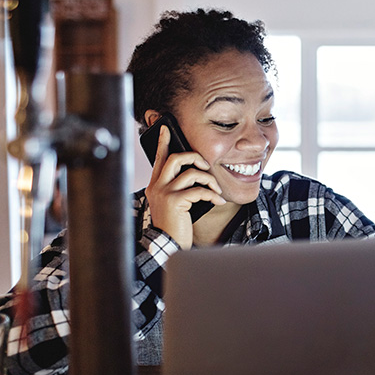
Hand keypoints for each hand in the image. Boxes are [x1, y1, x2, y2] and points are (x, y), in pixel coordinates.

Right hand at [145, 125, 224, 249]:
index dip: (163, 142)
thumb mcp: (173, 205)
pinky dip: (213, 195)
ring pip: (191, 173)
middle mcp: (157, 187)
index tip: (165, 128)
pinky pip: (199, 190)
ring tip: (216, 190)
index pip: (159, 159)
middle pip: (175, 158)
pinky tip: (218, 202)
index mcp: (155, 186)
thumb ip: (178, 189)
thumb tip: (195, 175)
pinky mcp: (174, 202)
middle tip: (207, 166)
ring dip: (210, 180)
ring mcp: (164, 193)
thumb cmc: (174, 226)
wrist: (168, 246)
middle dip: (195, 157)